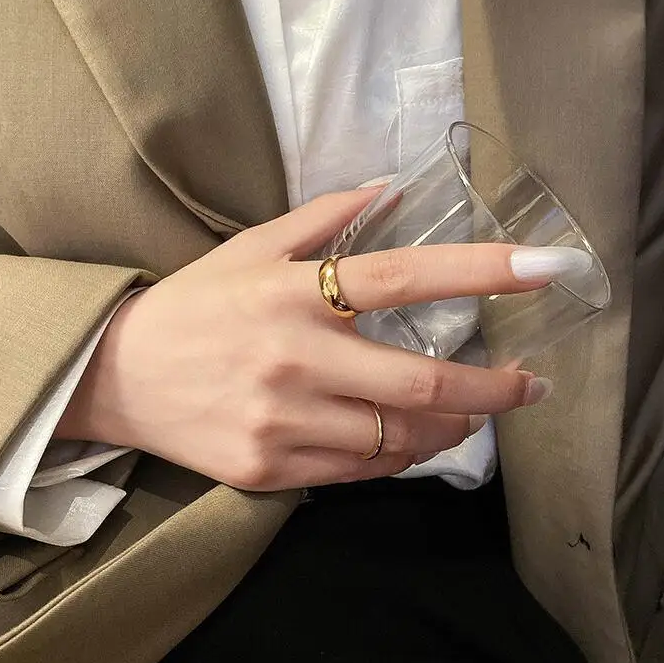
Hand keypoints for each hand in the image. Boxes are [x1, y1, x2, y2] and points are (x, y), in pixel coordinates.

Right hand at [57, 189, 559, 490]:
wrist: (118, 375)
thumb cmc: (192, 305)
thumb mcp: (248, 249)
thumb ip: (322, 218)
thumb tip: (388, 190)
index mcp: (292, 294)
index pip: (403, 276)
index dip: (483, 272)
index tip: (545, 270)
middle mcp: (294, 360)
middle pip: (421, 386)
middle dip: (493, 390)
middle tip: (528, 385)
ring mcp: (282, 423)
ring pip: (398, 441)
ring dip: (450, 430)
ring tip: (470, 414)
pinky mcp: (270, 469)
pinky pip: (360, 472)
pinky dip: (399, 456)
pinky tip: (410, 440)